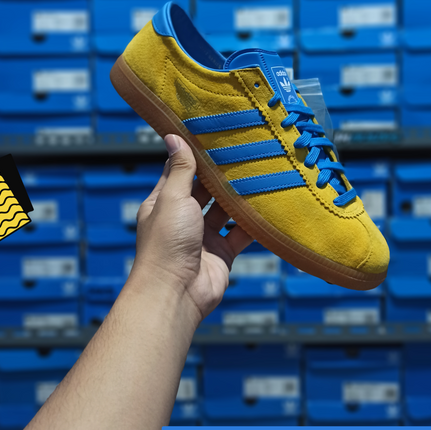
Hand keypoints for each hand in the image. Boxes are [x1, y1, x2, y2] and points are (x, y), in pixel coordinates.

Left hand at [132, 134, 252, 323]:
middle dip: (222, 175)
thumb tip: (173, 137)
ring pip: (225, 211)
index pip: (180, 172)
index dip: (194, 155)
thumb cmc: (166, 243)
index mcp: (164, 203)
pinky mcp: (222, 253)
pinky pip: (240, 233)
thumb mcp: (172, 198)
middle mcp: (183, 218)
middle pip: (206, 191)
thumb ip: (180, 170)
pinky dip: (253, 223)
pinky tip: (266, 207)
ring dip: (239, 197)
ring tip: (259, 174)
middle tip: (244, 152)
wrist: (176, 294)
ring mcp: (203, 237)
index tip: (212, 136)